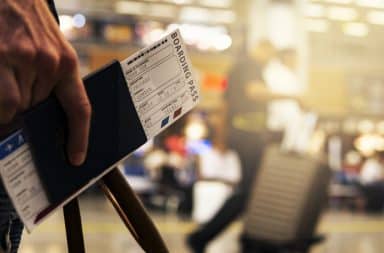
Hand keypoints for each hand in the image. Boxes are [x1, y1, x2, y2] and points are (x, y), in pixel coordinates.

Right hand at [0, 0, 90, 165]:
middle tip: (18, 121)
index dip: (79, 137)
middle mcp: (49, 63)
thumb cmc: (28, 21)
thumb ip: (51, 78)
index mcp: (67, 62)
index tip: (75, 158)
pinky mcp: (2, 57)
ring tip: (5, 103)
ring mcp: (24, 60)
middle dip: (28, 119)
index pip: (79, 108)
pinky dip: (1, 109)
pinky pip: (4, 101)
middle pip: (39, 111)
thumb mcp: (51, 47)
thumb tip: (42, 112)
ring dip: (10, 113)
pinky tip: (1, 100)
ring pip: (17, 108)